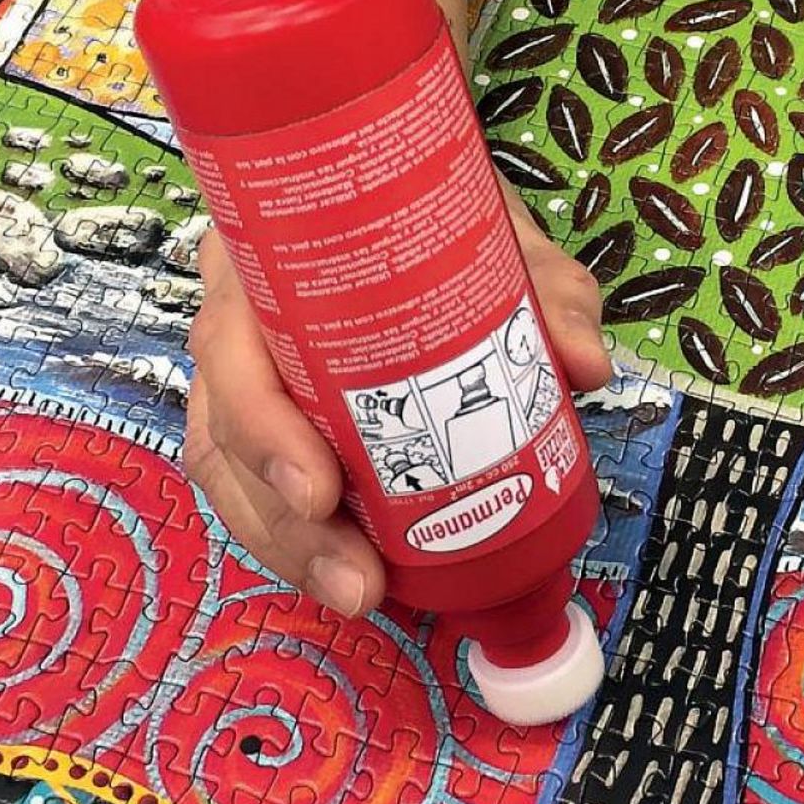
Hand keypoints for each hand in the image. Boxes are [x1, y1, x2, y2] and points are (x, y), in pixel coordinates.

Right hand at [181, 185, 612, 617]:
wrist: (413, 212)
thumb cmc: (436, 223)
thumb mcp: (496, 238)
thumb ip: (545, 290)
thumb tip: (582, 364)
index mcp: (267, 255)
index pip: (227, 335)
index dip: (258, 420)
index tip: (319, 488)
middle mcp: (238, 319)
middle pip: (221, 425)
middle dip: (280, 516)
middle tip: (357, 573)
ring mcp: (242, 377)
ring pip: (229, 471)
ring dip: (287, 546)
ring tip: (358, 591)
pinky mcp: (262, 423)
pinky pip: (251, 489)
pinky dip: (292, 540)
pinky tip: (343, 575)